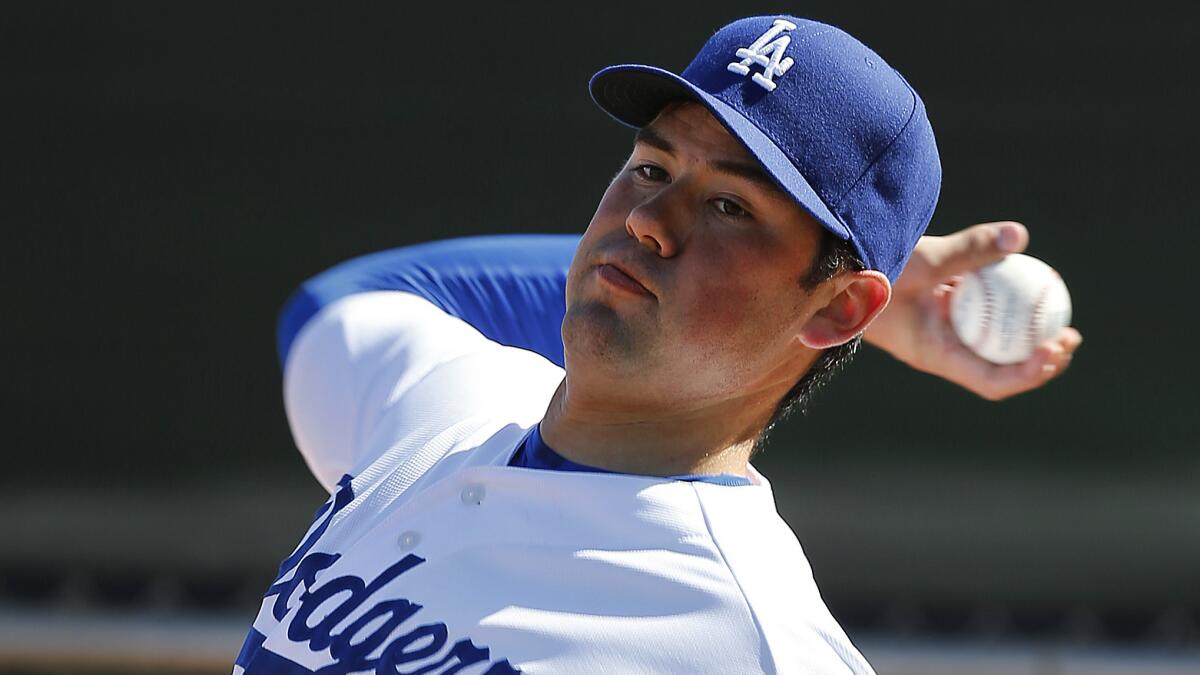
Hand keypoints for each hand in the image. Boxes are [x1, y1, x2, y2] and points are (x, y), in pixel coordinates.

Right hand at [863, 221, 1081, 399]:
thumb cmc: (874, 272)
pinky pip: (985, 320)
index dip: (1027, 373)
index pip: (990, 380)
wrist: (845, 273)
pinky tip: (1029, 290)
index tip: (1052, 348)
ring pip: (997, 348)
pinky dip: (1009, 313)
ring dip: (1031, 341)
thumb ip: (969, 249)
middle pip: (1001, 371)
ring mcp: (945, 336)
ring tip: (1061, 320)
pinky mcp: (945, 317)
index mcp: (936, 355)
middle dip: (1042, 362)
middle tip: (1069, 336)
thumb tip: (1018, 236)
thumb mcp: (922, 260)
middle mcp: (943, 353)